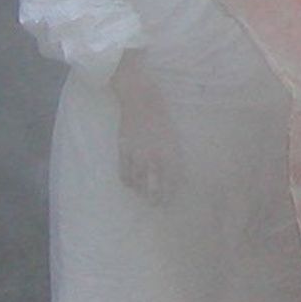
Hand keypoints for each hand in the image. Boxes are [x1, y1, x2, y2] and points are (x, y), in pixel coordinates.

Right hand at [110, 52, 181, 204]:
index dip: (172, 192)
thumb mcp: (174, 134)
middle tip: (157, 204)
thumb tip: (176, 172)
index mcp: (172, 151)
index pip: (173, 180)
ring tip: (144, 194)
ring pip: (139, 183)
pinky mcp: (124, 150)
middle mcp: (156, 156)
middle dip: (157, 198)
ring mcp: (139, 154)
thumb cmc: (162, 115)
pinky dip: (128, 182)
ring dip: (141, 191)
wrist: (142, 97)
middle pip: (156, 187)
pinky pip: (125, 173)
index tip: (171, 199)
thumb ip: (174, 153)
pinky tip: (131, 184)